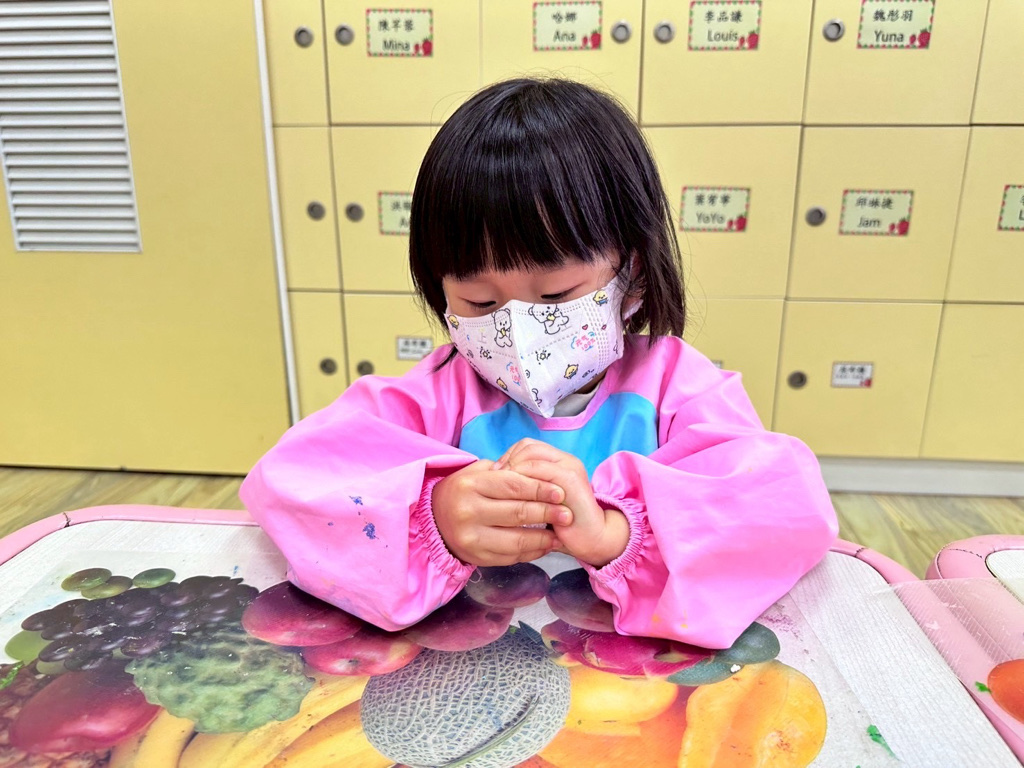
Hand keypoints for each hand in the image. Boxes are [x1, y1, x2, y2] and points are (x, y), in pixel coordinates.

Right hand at [432, 460, 572, 565]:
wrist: (435, 519)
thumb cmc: (465, 491)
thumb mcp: (478, 472)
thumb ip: (507, 472)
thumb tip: (544, 479)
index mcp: (471, 485)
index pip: (513, 486)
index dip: (540, 489)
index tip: (560, 492)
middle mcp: (468, 512)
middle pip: (518, 513)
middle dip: (548, 513)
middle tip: (568, 513)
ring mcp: (471, 538)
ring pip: (517, 541)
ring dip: (544, 539)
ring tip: (560, 534)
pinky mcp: (477, 558)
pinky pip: (511, 557)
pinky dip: (532, 553)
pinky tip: (545, 546)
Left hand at [494, 439, 628, 567]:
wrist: (592, 539)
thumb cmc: (562, 524)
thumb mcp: (541, 501)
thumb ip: (528, 486)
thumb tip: (497, 478)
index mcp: (559, 461)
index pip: (527, 446)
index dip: (508, 457)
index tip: (496, 477)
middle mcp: (566, 459)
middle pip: (528, 446)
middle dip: (508, 461)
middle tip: (495, 481)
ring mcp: (569, 467)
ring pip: (531, 455)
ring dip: (512, 468)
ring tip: (504, 488)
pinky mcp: (570, 479)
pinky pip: (539, 469)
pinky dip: (522, 478)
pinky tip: (514, 494)